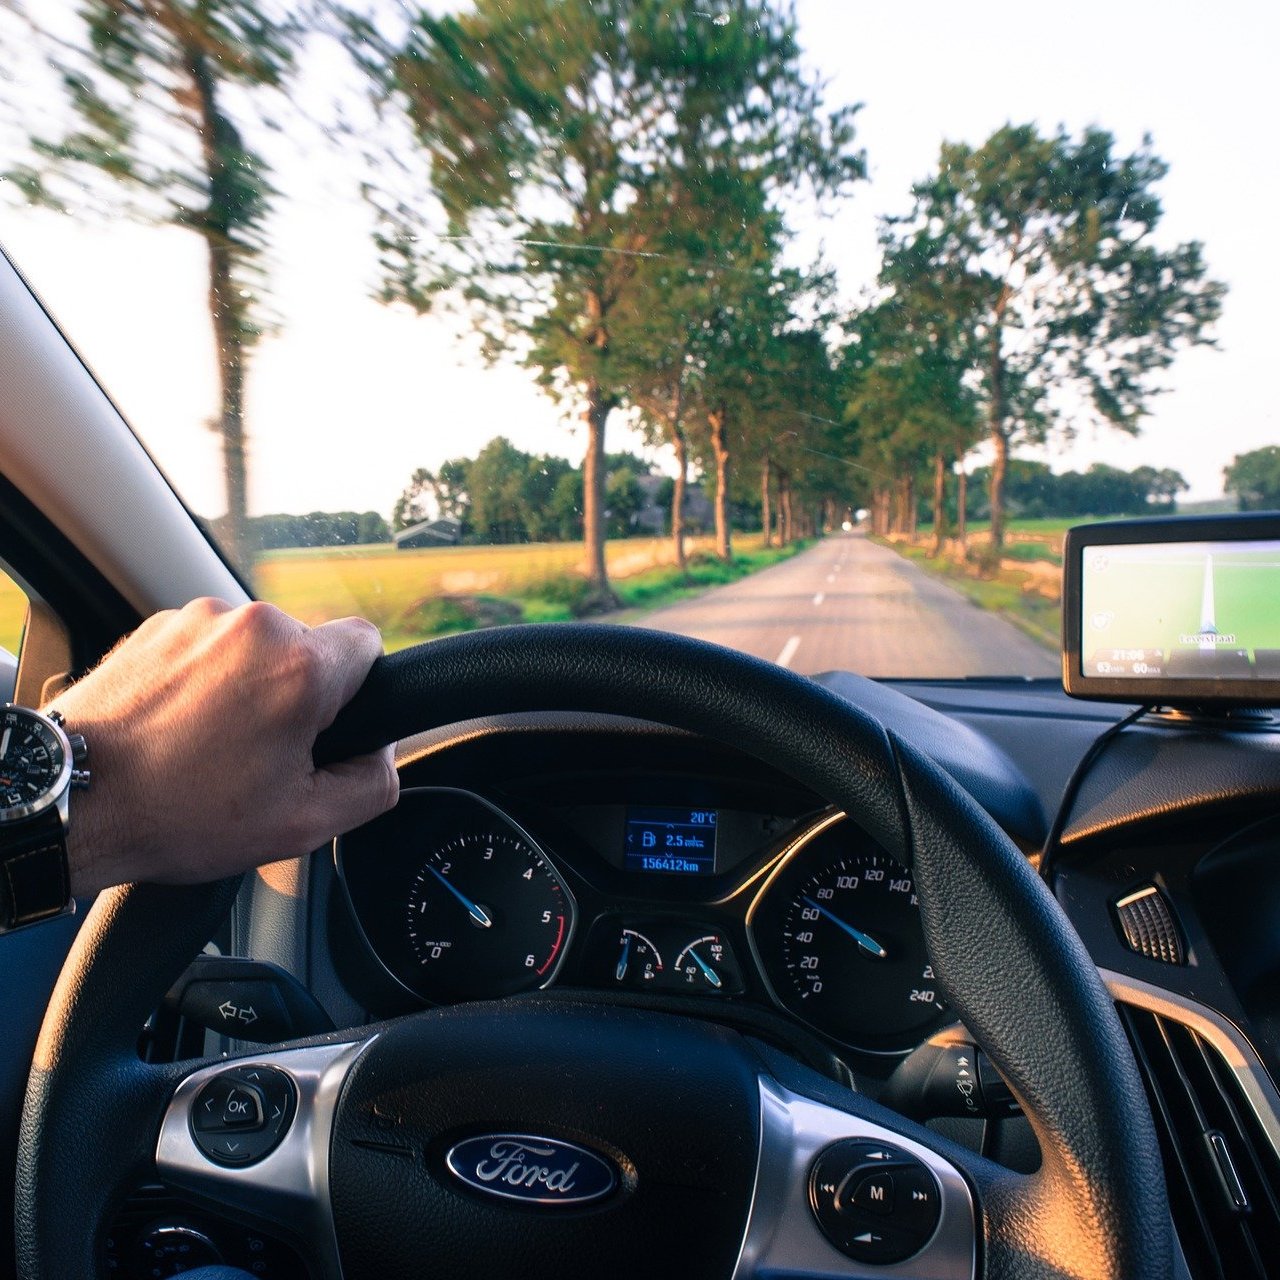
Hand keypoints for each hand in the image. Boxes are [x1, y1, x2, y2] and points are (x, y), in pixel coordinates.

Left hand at [50, 599, 398, 896]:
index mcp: (300, 668)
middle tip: (262, 753)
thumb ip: (373, 784)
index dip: (359, 690)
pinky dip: (206, 680)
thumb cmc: (180, 814)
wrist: (75, 800)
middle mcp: (254, 626)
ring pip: (257, 648)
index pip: (369, 643)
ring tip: (211, 744)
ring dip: (249, 686)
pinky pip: (210, 646)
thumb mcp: (304, 824)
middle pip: (309, 649)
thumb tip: (381, 754)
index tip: (325, 727)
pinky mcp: (158, 624)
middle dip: (297, 695)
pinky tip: (181, 727)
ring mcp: (200, 619)